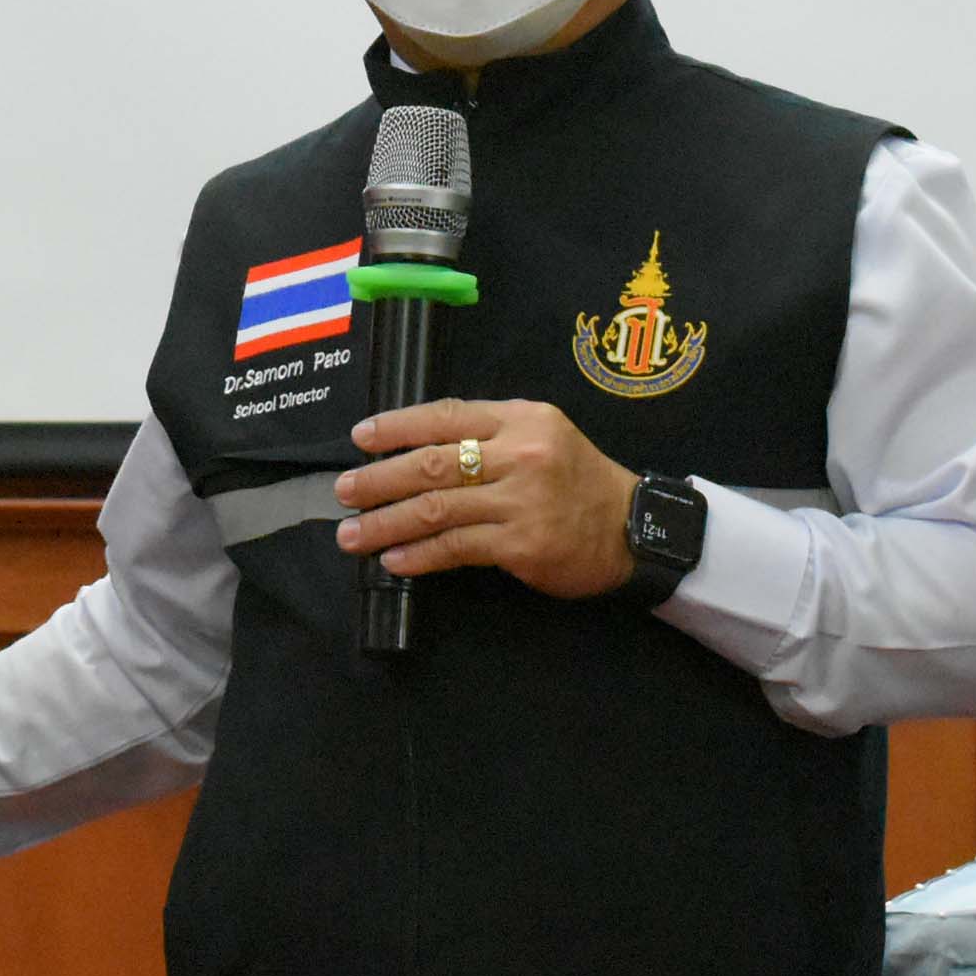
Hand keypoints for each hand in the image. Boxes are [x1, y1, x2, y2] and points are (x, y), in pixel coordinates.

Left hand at [336, 400, 639, 601]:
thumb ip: (489, 434)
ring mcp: (522, 501)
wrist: (632, 529)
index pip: (447, 415)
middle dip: (379, 479)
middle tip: (343, 491)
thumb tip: (416, 447)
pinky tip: (394, 560)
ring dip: (386, 523)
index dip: (398, 425)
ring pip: (436, 509)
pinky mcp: (522, 544)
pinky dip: (419, 555)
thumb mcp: (542, 436)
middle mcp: (521, 454)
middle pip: (433, 463)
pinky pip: (457, 547)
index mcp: (521, 418)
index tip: (361, 438)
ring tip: (353, 534)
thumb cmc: (578, 481)